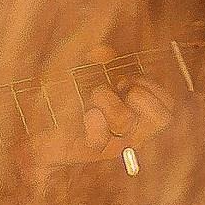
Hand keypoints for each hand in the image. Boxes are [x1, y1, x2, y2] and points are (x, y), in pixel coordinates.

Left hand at [14, 65, 176, 170]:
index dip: (154, 88)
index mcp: (138, 116)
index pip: (169, 107)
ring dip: (106, 97)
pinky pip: (99, 137)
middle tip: (119, 90)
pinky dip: (92, 118)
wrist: (35, 127)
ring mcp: (112, 145)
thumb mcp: (81, 69)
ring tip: (92, 98)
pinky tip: (84, 114)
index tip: (127, 80)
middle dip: (142, 94)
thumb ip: (95, 56)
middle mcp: (131, 135)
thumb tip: (104, 51)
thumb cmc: (62, 97)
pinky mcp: (90, 153)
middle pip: (163, 119)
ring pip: (125, 119)